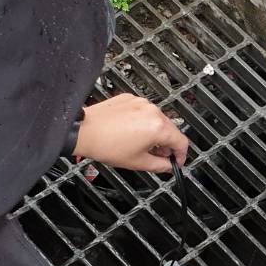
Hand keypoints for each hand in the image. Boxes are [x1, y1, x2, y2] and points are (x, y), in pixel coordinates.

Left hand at [73, 94, 189, 172]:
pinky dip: (142, 122)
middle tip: (158, 156)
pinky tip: (131, 132)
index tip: (176, 161)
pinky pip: (143, 111)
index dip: (181, 155)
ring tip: (141, 145)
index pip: (181, 141)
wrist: (84, 131)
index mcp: (157, 126)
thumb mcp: (138, 162)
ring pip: (157, 119)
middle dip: (167, 144)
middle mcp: (152, 110)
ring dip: (155, 132)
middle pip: (170, 129)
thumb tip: (167, 165)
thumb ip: (160, 165)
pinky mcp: (130, 99)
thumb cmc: (106, 144)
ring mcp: (141, 102)